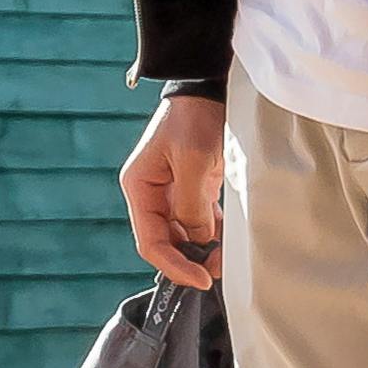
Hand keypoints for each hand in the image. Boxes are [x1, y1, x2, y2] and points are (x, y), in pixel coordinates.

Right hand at [121, 89, 225, 287]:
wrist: (208, 89)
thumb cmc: (193, 119)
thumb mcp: (192, 162)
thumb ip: (192, 206)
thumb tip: (198, 241)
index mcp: (139, 188)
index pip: (150, 242)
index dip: (174, 266)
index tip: (202, 278)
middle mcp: (151, 194)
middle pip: (165, 243)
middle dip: (190, 260)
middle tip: (218, 271)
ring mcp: (171, 193)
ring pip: (183, 236)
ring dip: (203, 250)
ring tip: (226, 258)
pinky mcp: (192, 189)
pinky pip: (199, 222)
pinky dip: (213, 235)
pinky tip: (228, 241)